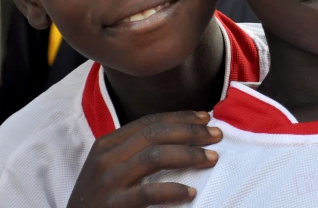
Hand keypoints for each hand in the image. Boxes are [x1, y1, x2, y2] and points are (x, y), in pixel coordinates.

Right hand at [67, 111, 221, 207]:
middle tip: (217, 135)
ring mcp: (107, 181)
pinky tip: (190, 193)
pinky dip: (173, 190)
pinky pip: (148, 192)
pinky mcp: (112, 205)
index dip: (180, 117)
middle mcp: (106, 157)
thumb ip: (137, 152)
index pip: (149, 122)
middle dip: (190, 132)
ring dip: (189, 155)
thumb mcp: (112, 168)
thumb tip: (181, 137)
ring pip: (154, 156)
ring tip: (212, 158)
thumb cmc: (101, 199)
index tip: (206, 117)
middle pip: (155, 135)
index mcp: (107, 144)